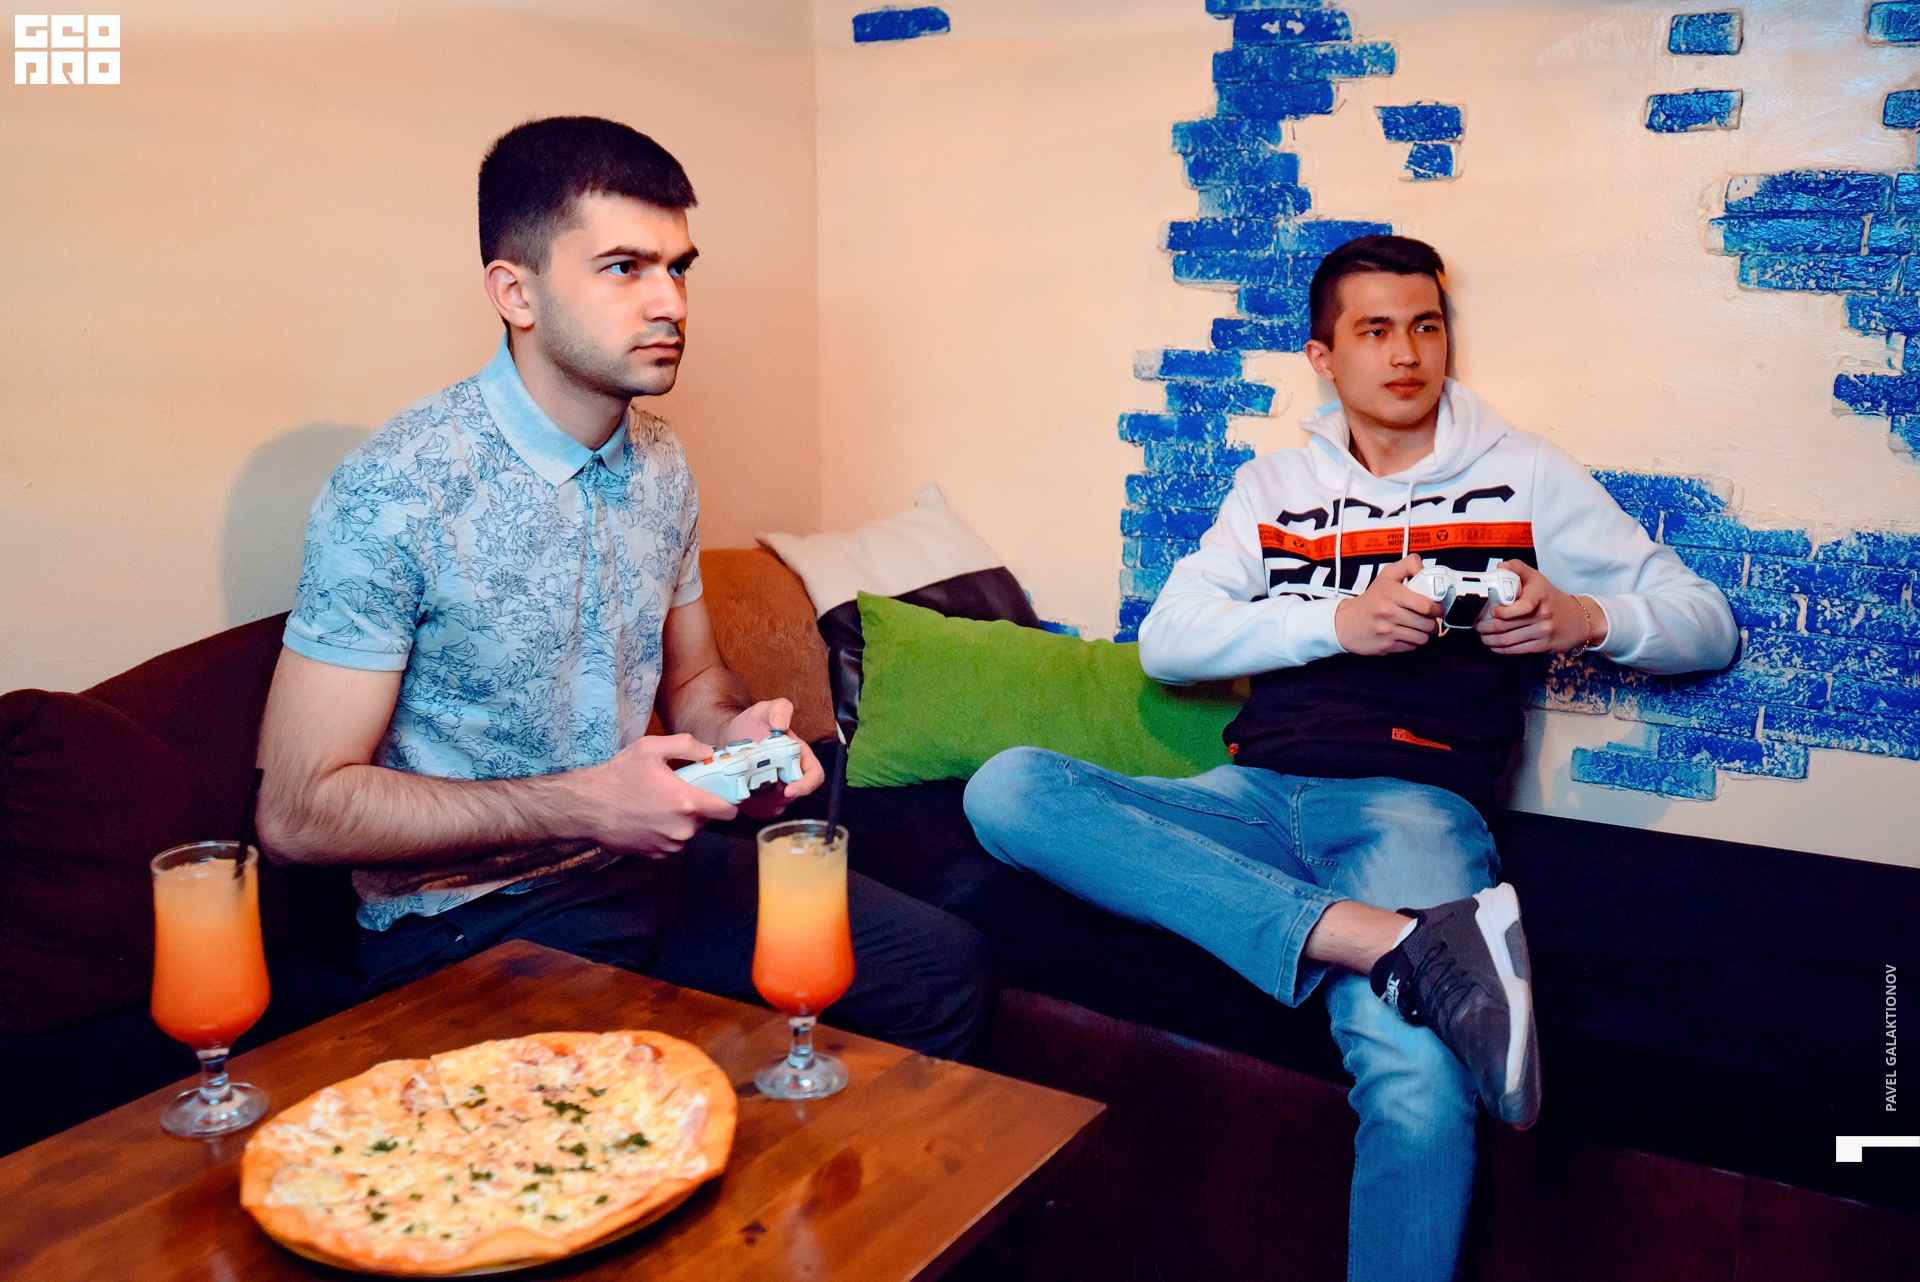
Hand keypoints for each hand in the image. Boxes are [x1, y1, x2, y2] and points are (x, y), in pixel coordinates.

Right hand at [576, 733, 738, 855]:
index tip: (723, 793)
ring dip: (680, 820)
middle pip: (706, 819)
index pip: (727, 811)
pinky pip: (670, 842)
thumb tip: (708, 753)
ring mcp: (667, 844)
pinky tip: (648, 817)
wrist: (587, 806)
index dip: (728, 801)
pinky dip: (665, 832)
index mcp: (686, 802)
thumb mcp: (651, 748)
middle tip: (679, 791)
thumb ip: (686, 745)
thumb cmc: (618, 776)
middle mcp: (681, 828)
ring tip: (659, 804)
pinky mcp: (654, 854)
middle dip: (697, 806)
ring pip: (687, 832)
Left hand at [718, 698, 825, 819]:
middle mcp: (790, 775)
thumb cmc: (751, 724)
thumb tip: (781, 724)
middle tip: (756, 788)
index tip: (790, 790)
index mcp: (798, 756)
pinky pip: (761, 812)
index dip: (806, 786)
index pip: (814, 775)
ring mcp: (776, 789)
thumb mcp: (764, 710)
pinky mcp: (760, 801)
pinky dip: (751, 808)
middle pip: (794, 795)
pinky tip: (739, 794)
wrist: (728, 736)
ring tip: (744, 787)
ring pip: (777, 806)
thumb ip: (778, 710)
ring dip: (763, 802)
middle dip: (777, 796)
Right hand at [1334, 554, 1442, 654]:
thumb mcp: (1386, 575)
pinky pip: (1411, 647)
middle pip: (1428, 624)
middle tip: (1426, 618)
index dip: (1437, 608)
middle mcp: (1389, 612)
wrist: (1345, 623)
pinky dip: (1411, 642)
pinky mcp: (1386, 646)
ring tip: (1415, 626)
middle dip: (1431, 622)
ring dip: (1423, 633)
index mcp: (1391, 593)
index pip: (1427, 605)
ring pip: (1422, 638)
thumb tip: (1426, 569)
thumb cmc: (1369, 600)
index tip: (1436, 608)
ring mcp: (1387, 631)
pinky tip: (1404, 634)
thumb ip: (1409, 565)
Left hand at [1475, 561, 1603, 655]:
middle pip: (1507, 625)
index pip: (1520, 607)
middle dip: (1486, 627)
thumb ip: (1518, 568)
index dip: (1501, 612)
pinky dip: (1501, 649)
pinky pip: (1517, 650)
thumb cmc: (1551, 598)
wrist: (1578, 619)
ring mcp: (1544, 632)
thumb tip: (1500, 566)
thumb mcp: (1537, 578)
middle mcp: (1543, 615)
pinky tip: (1493, 645)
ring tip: (1482, 636)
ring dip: (1490, 640)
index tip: (1490, 611)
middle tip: (1476, 626)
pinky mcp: (1544, 646)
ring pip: (1509, 640)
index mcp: (1539, 596)